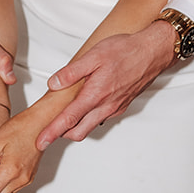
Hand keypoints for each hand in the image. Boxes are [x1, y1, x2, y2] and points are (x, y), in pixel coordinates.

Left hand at [35, 22, 174, 148]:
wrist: (153, 52)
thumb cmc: (126, 50)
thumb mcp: (94, 55)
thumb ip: (71, 72)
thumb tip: (53, 83)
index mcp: (95, 94)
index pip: (68, 119)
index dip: (52, 132)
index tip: (41, 141)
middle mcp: (106, 106)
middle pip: (79, 131)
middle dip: (61, 134)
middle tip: (48, 131)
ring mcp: (114, 108)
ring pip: (90, 127)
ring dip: (75, 127)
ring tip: (63, 118)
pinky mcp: (121, 106)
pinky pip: (101, 119)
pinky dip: (88, 119)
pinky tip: (84, 107)